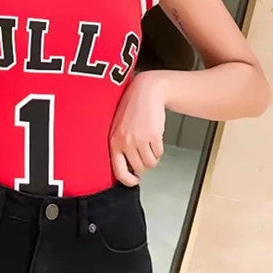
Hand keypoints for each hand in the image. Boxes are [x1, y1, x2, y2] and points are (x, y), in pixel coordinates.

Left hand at [109, 71, 167, 186]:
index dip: (128, 181)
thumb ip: (120, 146)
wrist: (145, 92)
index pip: (119, 172)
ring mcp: (139, 139)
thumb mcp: (117, 128)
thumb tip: (127, 167)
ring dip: (153, 157)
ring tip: (149, 145)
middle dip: (144, 165)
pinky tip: (154, 138)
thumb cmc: (131, 108)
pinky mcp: (153, 136)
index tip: (134, 181)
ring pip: (150, 163)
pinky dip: (159, 149)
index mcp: (113, 142)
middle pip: (139, 168)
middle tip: (145, 155)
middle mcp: (125, 142)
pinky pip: (159, 153)